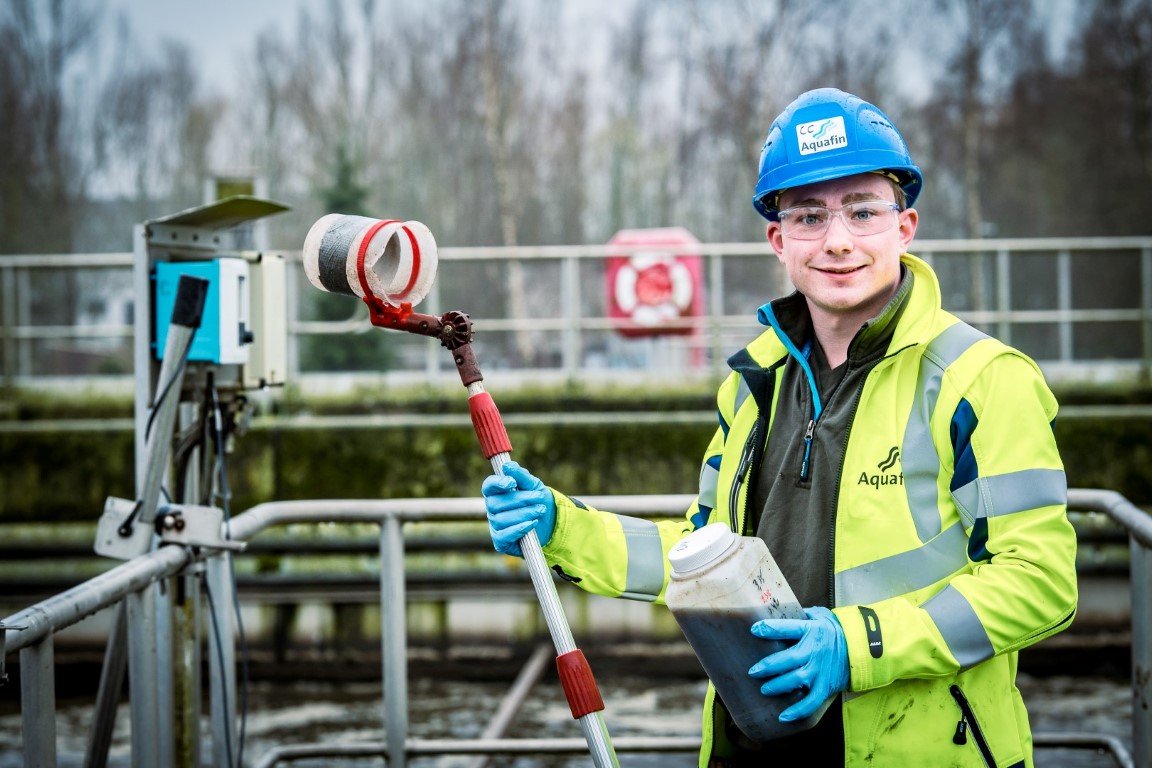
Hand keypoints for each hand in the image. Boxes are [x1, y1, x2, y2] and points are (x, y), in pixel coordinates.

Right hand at [481, 461, 556, 556]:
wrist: (550, 522)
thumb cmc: (536, 500)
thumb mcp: (533, 485)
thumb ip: (520, 475)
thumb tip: (507, 466)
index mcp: (496, 493)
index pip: (488, 486)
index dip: (497, 483)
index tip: (511, 482)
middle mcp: (492, 509)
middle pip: (496, 503)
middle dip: (520, 499)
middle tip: (538, 497)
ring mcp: (495, 526)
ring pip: (502, 519)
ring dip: (524, 513)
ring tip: (540, 510)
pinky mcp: (501, 541)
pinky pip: (505, 536)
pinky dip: (519, 529)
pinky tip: (532, 523)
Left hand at [748, 606, 848, 721]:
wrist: (860, 649)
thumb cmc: (833, 631)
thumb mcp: (820, 616)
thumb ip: (800, 614)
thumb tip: (776, 609)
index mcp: (811, 630)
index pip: (788, 628)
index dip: (770, 629)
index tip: (754, 630)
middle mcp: (815, 651)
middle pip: (790, 658)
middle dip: (769, 665)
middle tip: (753, 671)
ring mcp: (820, 670)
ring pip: (797, 680)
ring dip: (779, 686)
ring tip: (764, 689)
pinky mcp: (826, 686)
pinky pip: (811, 702)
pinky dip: (798, 710)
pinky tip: (783, 716)